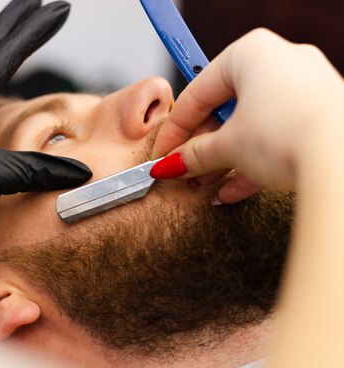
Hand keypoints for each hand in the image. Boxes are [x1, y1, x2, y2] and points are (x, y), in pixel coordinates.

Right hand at [150, 29, 343, 202]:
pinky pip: (276, 140)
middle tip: (183, 168)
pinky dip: (252, 164)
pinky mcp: (322, 120)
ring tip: (204, 184)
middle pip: (226, 109)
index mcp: (252, 54)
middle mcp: (282, 64)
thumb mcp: (226, 147)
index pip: (198, 92)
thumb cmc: (289, 135)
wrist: (342, 166)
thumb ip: (194, 154)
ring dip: (223, 160)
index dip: (174, 128)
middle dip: (201, 147)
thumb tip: (174, 163)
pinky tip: (230, 191)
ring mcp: (306, 92)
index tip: (162, 151)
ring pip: (251, 127)